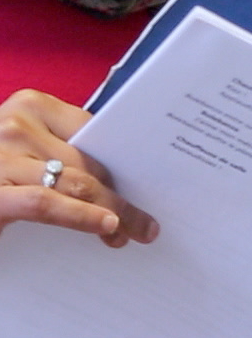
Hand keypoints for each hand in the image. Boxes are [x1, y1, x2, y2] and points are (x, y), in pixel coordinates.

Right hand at [0, 88, 158, 246]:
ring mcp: (1, 154)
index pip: (94, 130)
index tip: (150, 180)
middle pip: (87, 160)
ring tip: (130, 232)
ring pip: (74, 181)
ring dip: (110, 210)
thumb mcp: (22, 151)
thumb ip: (57, 151)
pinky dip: (80, 215)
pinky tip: (105, 226)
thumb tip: (116, 178)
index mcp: (32, 105)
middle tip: (144, 222)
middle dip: (120, 193)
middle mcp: (17, 122)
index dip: (124, 159)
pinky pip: (45, 202)